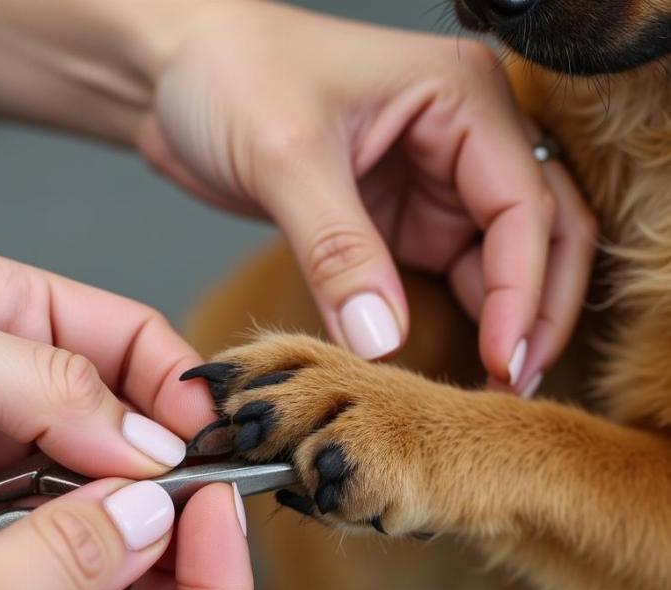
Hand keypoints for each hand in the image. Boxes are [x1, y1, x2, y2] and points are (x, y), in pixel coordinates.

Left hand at [0, 253, 214, 564]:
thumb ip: (54, 389)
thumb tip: (151, 442)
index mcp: (13, 311)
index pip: (132, 344)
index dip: (177, 390)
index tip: (205, 446)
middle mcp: (7, 385)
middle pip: (112, 428)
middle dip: (144, 473)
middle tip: (174, 520)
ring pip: (73, 493)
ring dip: (96, 526)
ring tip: (119, 558)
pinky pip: (21, 542)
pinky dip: (43, 565)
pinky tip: (59, 585)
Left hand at [139, 5, 596, 392]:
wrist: (176, 77)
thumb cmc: (230, 74)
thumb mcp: (285, 157)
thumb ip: (338, 250)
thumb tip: (382, 340)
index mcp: (461, 96)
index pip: (523, 205)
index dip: (522, 291)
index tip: (501, 360)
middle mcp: (463, 136)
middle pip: (540, 233)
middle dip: (536, 311)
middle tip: (513, 386)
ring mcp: (435, 181)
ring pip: (501, 262)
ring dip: (504, 322)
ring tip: (493, 390)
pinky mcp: (399, 219)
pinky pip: (450, 276)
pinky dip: (461, 318)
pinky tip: (456, 361)